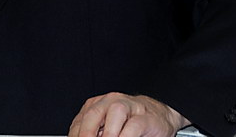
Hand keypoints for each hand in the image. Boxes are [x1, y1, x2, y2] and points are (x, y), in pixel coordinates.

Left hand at [69, 93, 189, 136]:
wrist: (159, 116)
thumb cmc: (129, 124)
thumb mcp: (107, 128)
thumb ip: (96, 133)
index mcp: (97, 105)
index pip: (80, 121)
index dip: (76, 136)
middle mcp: (111, 102)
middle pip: (94, 113)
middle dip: (86, 133)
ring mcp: (130, 106)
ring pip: (115, 112)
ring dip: (109, 133)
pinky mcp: (145, 117)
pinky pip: (134, 126)